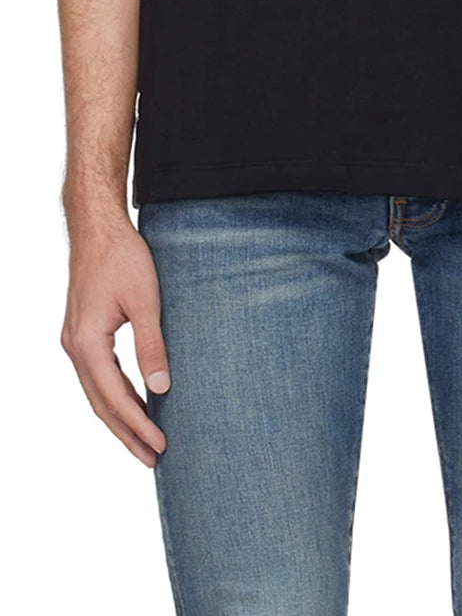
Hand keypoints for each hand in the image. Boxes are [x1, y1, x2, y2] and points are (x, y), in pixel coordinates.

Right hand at [60, 209, 171, 467]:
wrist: (98, 226)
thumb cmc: (122, 256)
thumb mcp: (145, 300)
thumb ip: (151, 345)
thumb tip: (162, 387)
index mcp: (87, 343)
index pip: (114, 397)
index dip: (137, 425)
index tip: (161, 446)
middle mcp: (74, 347)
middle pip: (100, 404)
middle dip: (127, 433)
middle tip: (154, 459)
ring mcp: (75, 340)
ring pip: (97, 392)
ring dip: (120, 417)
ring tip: (145, 441)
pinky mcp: (82, 333)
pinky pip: (98, 375)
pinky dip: (115, 395)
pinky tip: (134, 402)